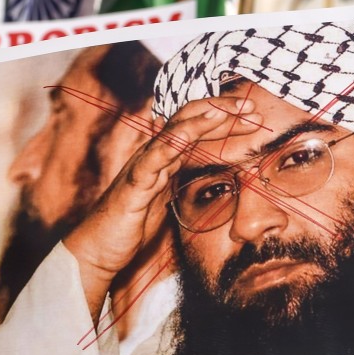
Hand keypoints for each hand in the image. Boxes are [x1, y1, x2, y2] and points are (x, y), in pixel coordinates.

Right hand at [64, 96, 261, 320]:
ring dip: (203, 120)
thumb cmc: (130, 225)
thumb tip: (206, 174)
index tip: (255, 117)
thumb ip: (181, 180)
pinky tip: (187, 134)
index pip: (199, 129)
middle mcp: (154, 155)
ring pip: (174, 132)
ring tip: (228, 111)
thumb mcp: (166, 198)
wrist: (98, 248)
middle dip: (222, 111)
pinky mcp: (133, 185)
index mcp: (165, 158)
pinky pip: (152, 159)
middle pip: (190, 120)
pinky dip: (170, 143)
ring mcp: (143, 166)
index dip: (226, 120)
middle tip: (253, 105)